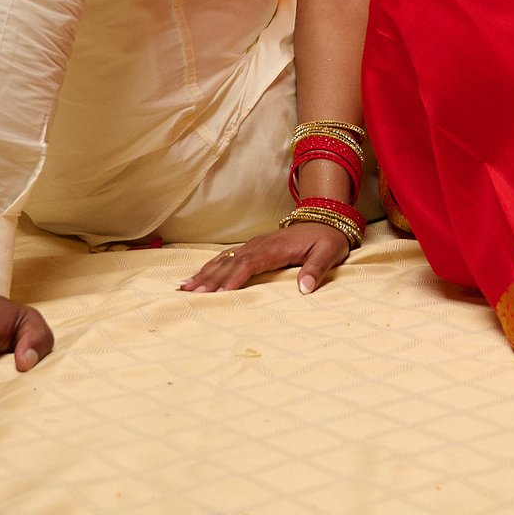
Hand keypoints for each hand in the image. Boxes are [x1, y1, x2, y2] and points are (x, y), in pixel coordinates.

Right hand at [178, 222, 353, 293]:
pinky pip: (226, 257)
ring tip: (184, 288)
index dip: (234, 278)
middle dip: (210, 279)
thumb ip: (317, 269)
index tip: (220, 294)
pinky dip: (208, 267)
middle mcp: (259, 245)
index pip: (249, 264)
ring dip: (204, 273)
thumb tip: (305, 289)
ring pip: (224, 259)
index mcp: (275, 248)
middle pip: (230, 262)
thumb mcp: (329, 253)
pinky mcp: (251, 248)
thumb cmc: (327, 239)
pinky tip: (194, 277)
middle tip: (192, 295)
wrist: (327, 219)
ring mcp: (253, 245)